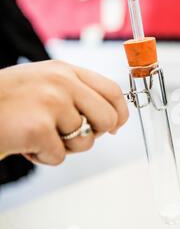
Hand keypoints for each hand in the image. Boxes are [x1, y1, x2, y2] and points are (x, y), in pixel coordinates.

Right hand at [0, 60, 128, 164]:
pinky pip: (59, 157)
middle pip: (107, 118)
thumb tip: (113, 122)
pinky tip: (25, 143)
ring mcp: (50, 103)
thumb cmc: (7, 100)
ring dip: (64, 147)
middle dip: (94, 134)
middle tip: (70, 135)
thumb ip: (78, 95)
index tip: (115, 126)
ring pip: (85, 141)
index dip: (120, 113)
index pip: (113, 91)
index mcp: (65, 71)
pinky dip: (43, 157)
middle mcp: (62, 83)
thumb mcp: (45, 83)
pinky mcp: (38, 128)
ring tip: (39, 135)